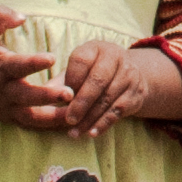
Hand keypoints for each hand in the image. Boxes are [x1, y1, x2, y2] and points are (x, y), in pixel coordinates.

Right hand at [0, 8, 58, 128]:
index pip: (18, 65)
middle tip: (69, 94)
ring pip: (30, 116)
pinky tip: (67, 124)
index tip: (52, 58)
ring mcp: (4, 105)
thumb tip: (21, 16)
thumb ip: (0, 17)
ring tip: (75, 116)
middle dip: (48, 96)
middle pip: (27, 96)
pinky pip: (29, 123)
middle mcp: (2, 89)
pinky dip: (47, 125)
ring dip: (52, 117)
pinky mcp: (6, 116)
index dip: (34, 62)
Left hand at [21, 38, 181, 137]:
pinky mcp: (136, 93)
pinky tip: (91, 133)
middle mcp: (116, 57)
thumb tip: (45, 94)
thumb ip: (61, 82)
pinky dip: (103, 124)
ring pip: (107, 99)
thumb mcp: (78, 71)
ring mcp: (129, 75)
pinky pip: (118, 111)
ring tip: (74, 132)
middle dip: (81, 103)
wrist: (129, 74)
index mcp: (96, 48)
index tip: (61, 98)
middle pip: (98, 81)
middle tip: (68, 119)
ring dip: (89, 118)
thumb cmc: (93, 73)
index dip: (70, 80)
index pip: (81, 61)